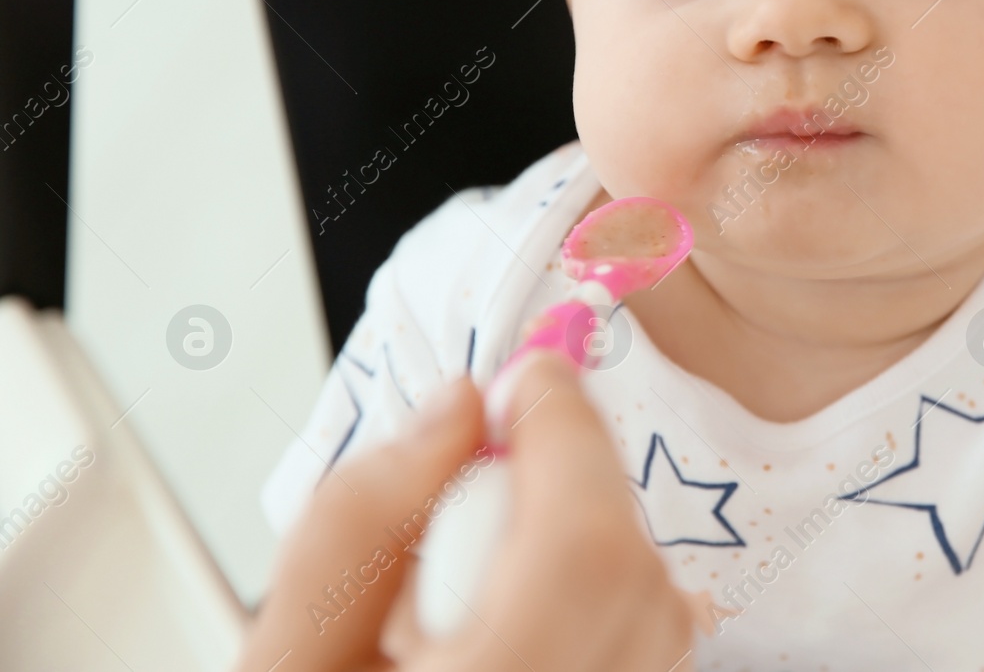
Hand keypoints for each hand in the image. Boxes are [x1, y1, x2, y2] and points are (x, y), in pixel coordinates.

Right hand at [235, 355, 694, 671]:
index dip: (564, 435)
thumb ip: (362, 512)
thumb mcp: (285, 647)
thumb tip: (458, 410)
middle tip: (495, 469)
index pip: (578, 543)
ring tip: (484, 574)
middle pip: (634, 575)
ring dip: (591, 546)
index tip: (528, 378)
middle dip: (576, 488)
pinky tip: (520, 613)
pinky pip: (653, 654)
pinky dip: (609, 603)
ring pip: (659, 615)